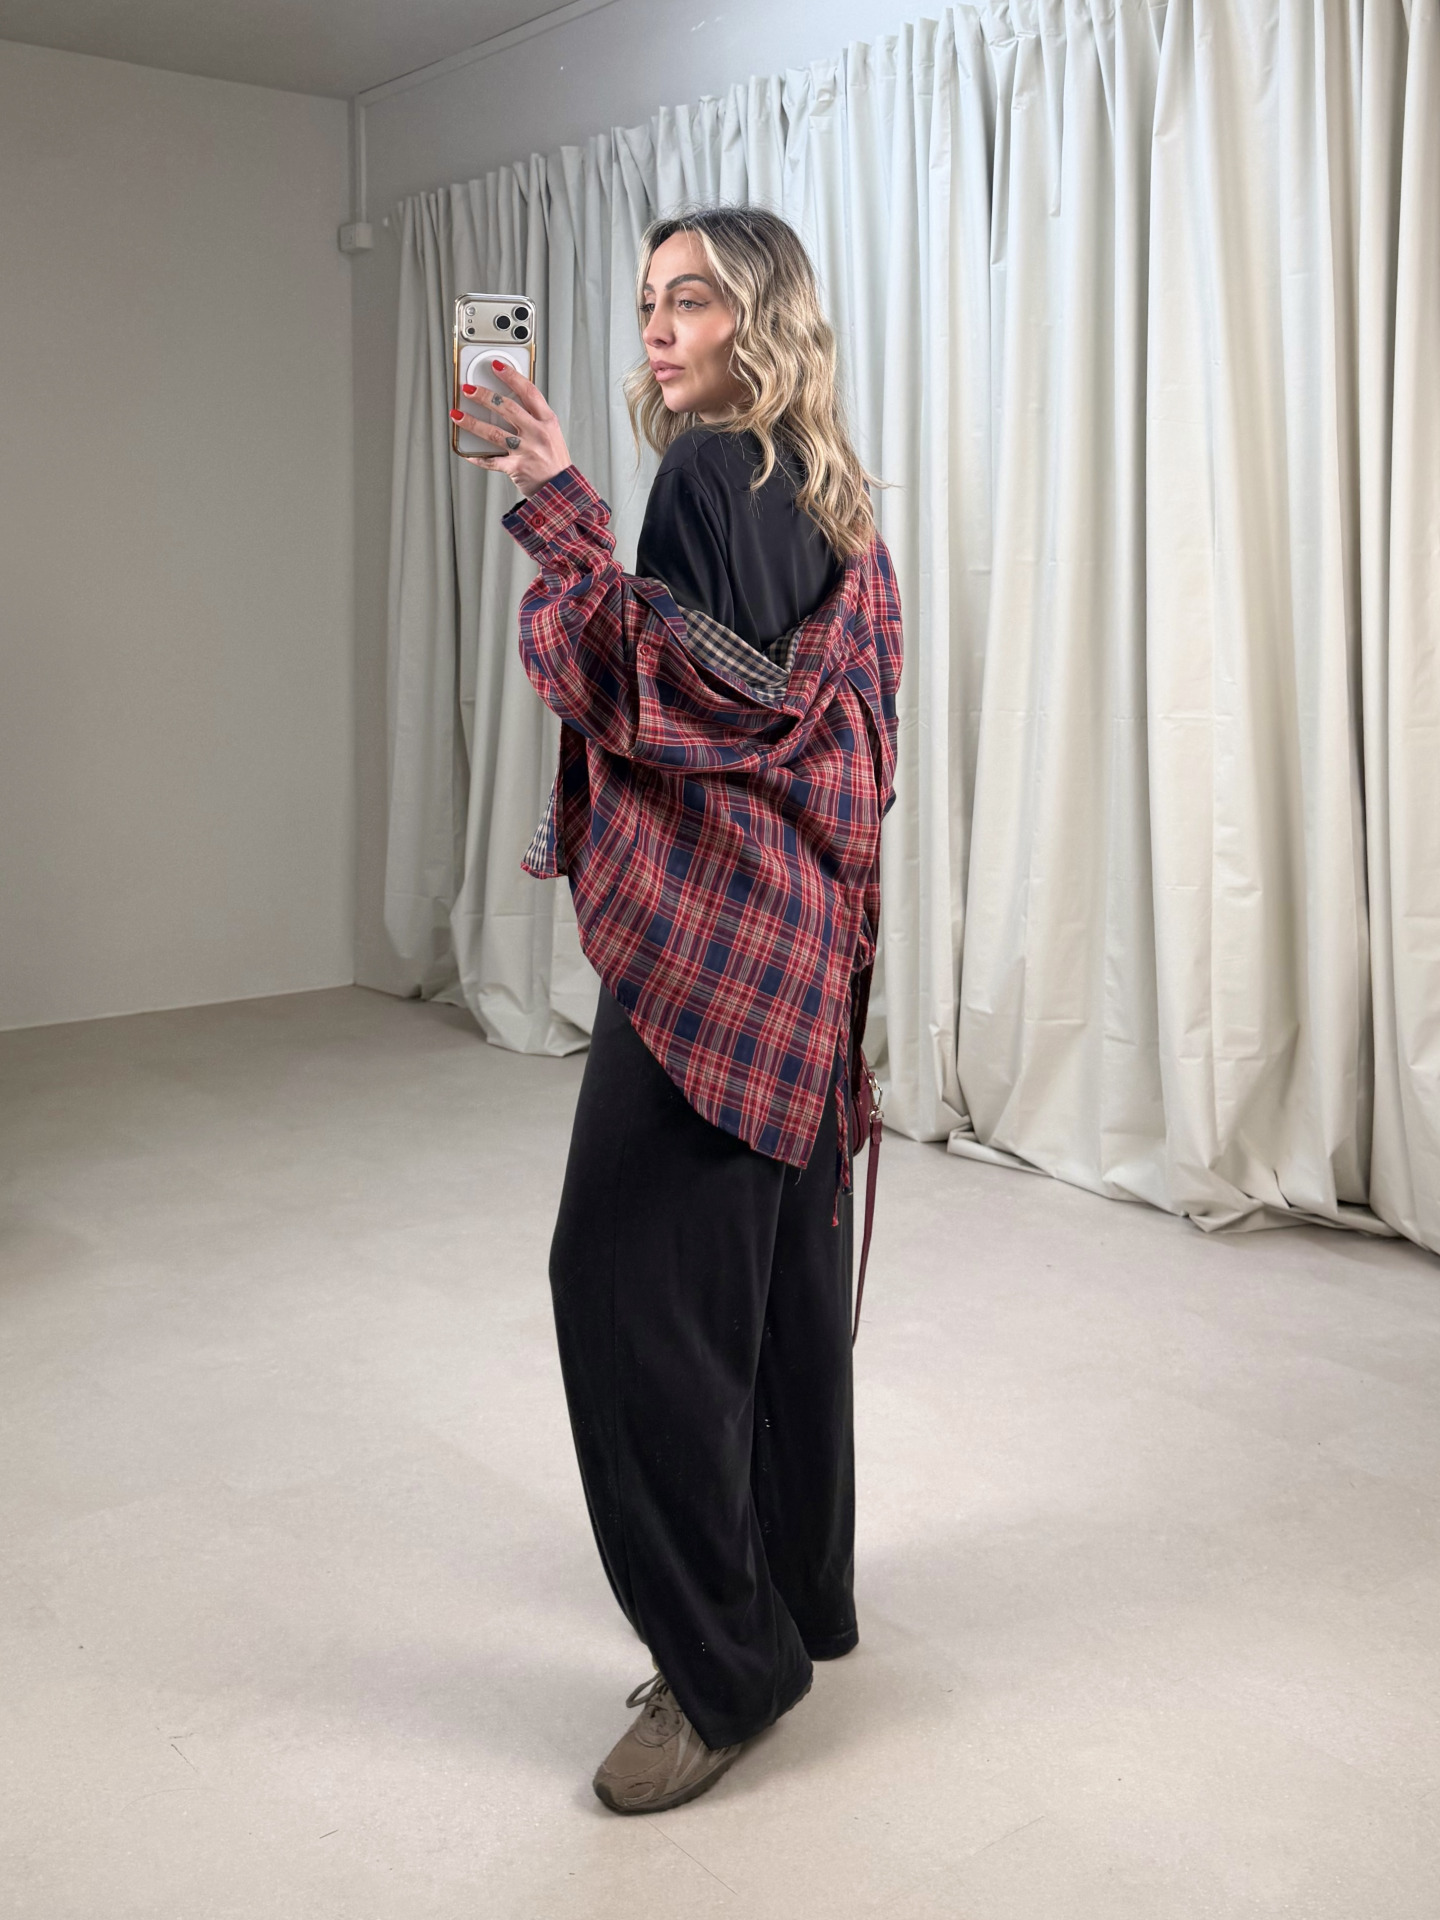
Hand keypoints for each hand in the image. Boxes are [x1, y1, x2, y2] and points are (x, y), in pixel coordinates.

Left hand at [450, 361, 571, 497]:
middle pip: (507, 408)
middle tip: (468, 389)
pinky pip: (492, 461)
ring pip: (494, 432)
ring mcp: (526, 451)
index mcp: (547, 421)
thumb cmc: (554, 460)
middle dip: (484, 396)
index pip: (529, 392)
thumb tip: (506, 401)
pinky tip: (466, 452)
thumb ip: (533, 417)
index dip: (512, 376)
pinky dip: (477, 457)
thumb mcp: (551, 433)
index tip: (497, 366)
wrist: (562, 489)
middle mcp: (537, 433)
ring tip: (458, 415)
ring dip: (472, 422)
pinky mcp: (517, 468)